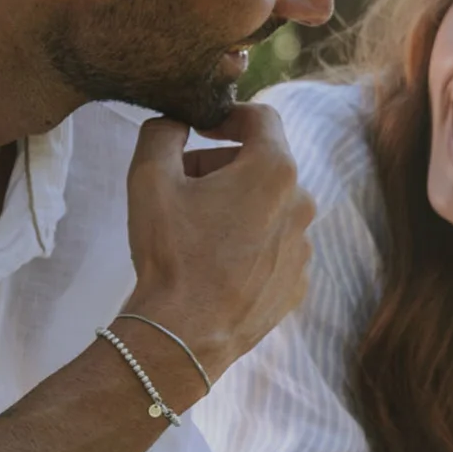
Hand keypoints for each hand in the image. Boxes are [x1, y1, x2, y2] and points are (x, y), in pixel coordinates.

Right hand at [120, 103, 312, 383]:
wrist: (184, 336)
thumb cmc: (170, 253)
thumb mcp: (149, 177)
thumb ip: (162, 131)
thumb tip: (176, 119)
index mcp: (275, 169)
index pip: (260, 118)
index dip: (227, 116)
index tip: (200, 130)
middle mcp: (301, 203)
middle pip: (261, 164)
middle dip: (221, 167)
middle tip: (180, 187)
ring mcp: (303, 247)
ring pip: (267, 207)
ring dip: (234, 207)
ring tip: (193, 232)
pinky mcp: (296, 282)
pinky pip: (272, 247)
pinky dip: (247, 245)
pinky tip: (212, 264)